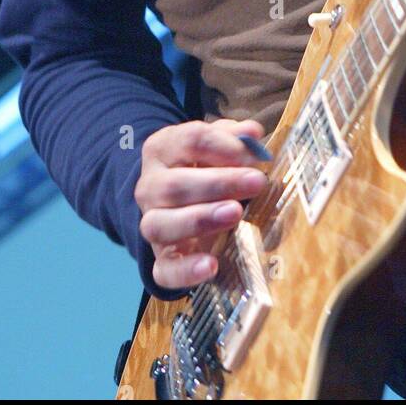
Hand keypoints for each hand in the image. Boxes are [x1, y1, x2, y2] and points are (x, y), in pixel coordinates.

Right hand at [135, 117, 267, 290]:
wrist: (177, 202)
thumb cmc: (203, 166)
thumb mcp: (216, 144)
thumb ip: (233, 137)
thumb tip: (252, 133)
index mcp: (163, 149)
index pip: (190, 141)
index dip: (224, 146)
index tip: (254, 155)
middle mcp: (149, 186)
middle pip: (174, 185)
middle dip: (218, 183)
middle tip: (256, 182)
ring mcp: (151, 223)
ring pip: (159, 225)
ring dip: (199, 219)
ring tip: (235, 213)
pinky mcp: (161, 259)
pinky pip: (163, 270)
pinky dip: (185, 271)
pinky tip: (211, 266)